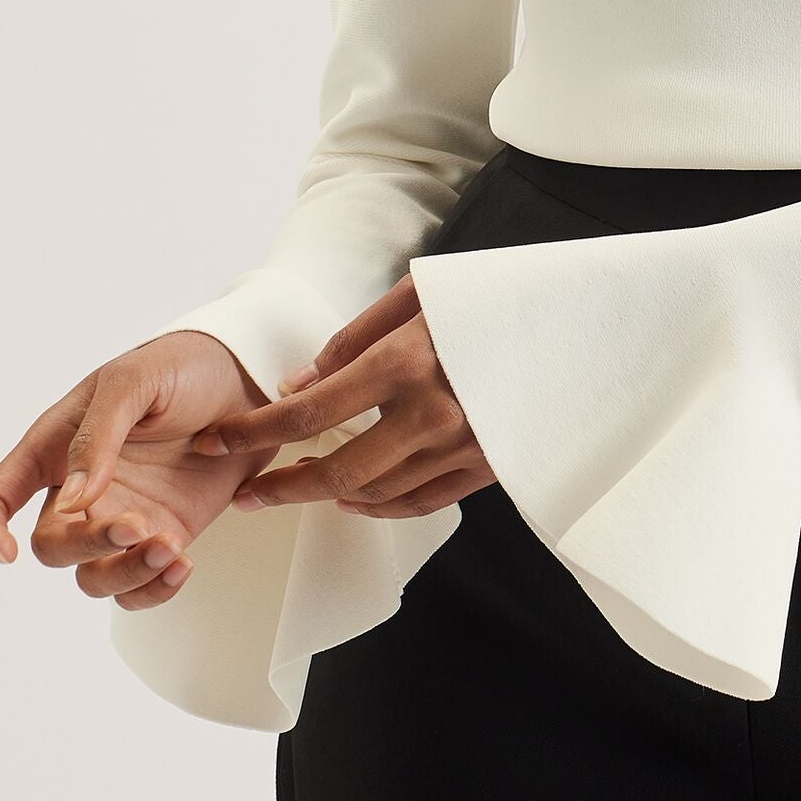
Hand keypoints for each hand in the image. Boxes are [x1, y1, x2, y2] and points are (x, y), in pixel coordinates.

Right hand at [0, 331, 277, 608]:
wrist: (248, 378)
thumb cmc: (183, 367)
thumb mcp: (135, 381)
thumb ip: (98, 436)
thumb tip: (74, 501)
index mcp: (56, 446)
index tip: (6, 554)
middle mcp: (80, 490)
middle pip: (52, 546)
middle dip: (87, 546)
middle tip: (137, 525)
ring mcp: (120, 516)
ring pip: (94, 577)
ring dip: (126, 574)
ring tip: (170, 549)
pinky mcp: (162, 534)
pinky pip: (140, 586)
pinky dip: (155, 588)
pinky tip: (182, 564)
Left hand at [192, 273, 498, 518]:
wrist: (583, 319)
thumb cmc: (494, 294)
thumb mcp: (421, 292)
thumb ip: (356, 338)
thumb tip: (301, 383)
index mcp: (406, 362)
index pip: (308, 412)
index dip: (254, 433)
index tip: (217, 442)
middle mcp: (432, 413)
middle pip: (337, 471)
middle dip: (283, 487)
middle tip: (249, 493)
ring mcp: (464, 446)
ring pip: (377, 493)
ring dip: (329, 496)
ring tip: (299, 488)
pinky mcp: (490, 465)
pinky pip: (422, 502)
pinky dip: (382, 507)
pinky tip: (356, 499)